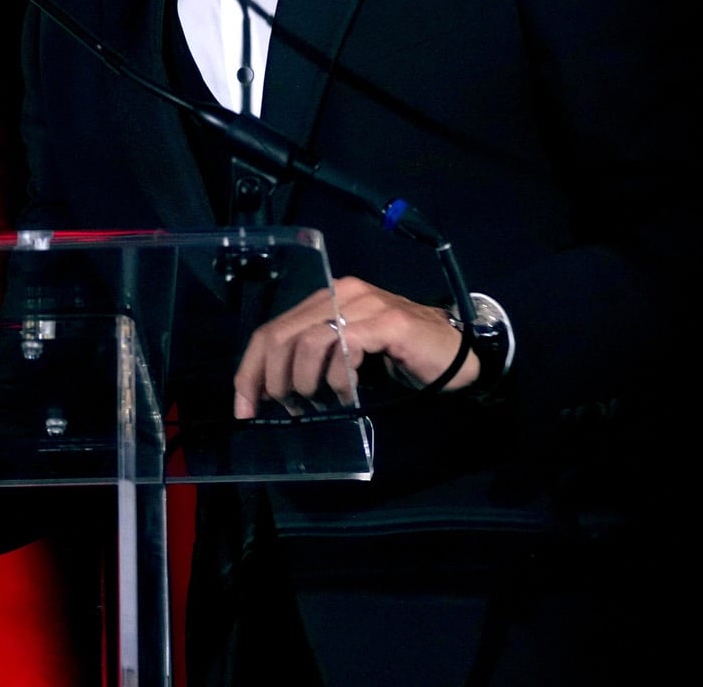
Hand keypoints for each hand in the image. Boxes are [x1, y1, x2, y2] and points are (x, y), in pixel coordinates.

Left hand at [232, 277, 477, 418]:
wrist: (457, 353)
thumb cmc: (400, 358)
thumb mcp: (346, 358)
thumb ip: (314, 361)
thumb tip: (273, 390)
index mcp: (326, 298)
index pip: (272, 329)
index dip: (251, 370)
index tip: (244, 407)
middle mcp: (341, 293)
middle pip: (280, 334)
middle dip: (271, 379)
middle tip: (285, 407)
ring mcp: (365, 304)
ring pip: (308, 340)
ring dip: (304, 380)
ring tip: (318, 401)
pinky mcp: (387, 322)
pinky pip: (345, 348)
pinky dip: (338, 379)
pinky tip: (348, 395)